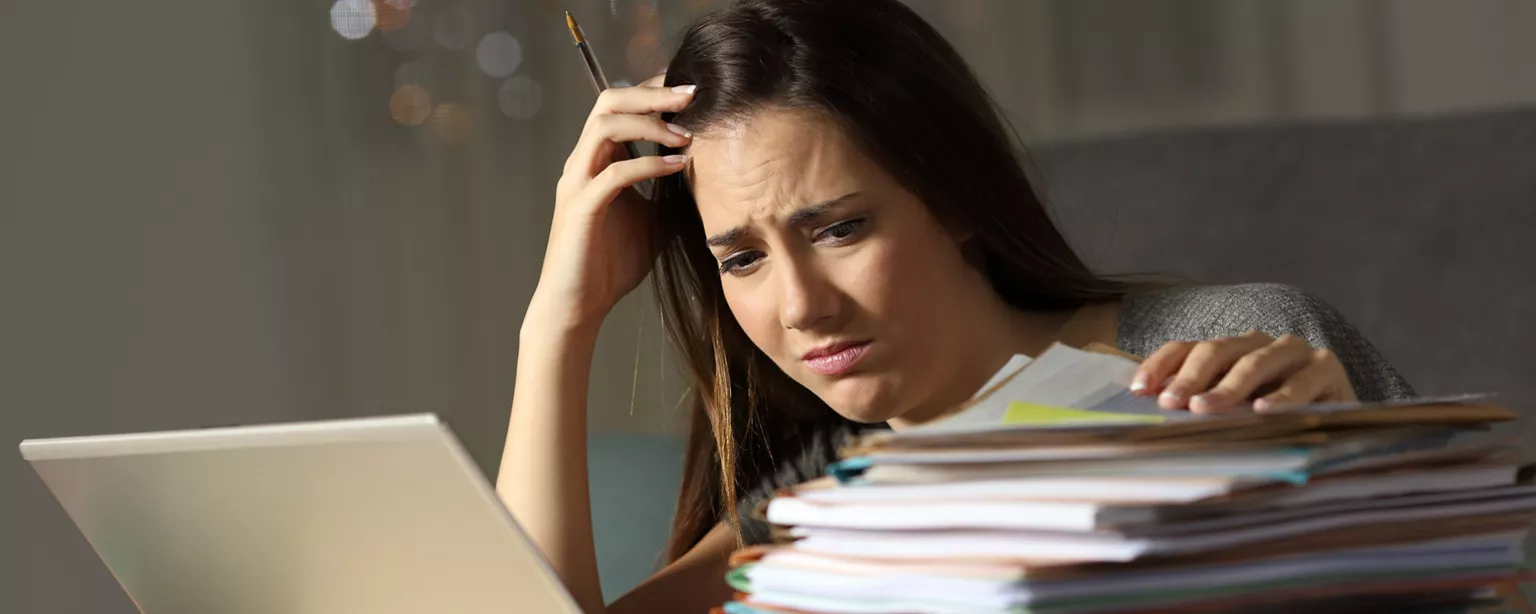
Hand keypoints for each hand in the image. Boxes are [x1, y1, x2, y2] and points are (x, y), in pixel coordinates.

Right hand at [528, 79, 696, 334]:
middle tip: (691, 95)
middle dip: (652, 93)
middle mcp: (583, 163)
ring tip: (686, 135)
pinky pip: (614, 173)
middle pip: (609, 101)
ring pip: (605, 126)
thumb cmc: (611, 265)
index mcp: (597, 161)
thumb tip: (712, 177)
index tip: (691, 91)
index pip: (619, 105)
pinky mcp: (582, 208)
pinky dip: (648, 164)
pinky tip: (677, 166)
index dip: (653, 91)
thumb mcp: (651, 220)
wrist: (579, 305)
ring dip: (650, 124)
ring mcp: (578, 183)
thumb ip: (669, 194)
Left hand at [1129, 331, 1356, 413]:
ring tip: (1204, 408)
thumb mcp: (1230, 411)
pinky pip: (1301, 381)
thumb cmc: (1273, 419)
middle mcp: (1257, 343)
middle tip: (1171, 404)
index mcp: (1228, 350)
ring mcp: (1292, 352)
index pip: (1185, 348)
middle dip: (1190, 378)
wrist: (1338, 423)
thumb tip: (1151, 415)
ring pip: (1254, 363)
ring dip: (1228, 387)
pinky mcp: (1325, 367)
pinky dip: (1282, 397)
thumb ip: (1198, 405)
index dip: (1160, 365)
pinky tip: (1263, 411)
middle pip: (1216, 352)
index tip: (1138, 390)